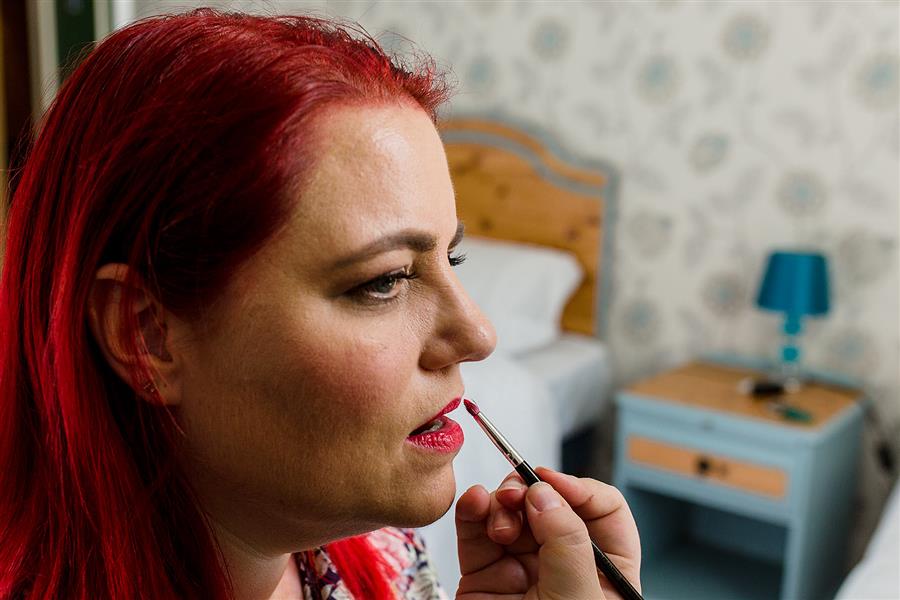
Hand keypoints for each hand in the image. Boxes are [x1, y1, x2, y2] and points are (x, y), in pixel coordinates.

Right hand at [455, 467, 640, 599]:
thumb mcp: (577, 596)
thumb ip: (565, 542)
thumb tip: (544, 493)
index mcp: (605, 574)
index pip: (603, 511)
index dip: (579, 490)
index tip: (551, 482)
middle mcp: (564, 566)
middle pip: (551, 503)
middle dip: (531, 491)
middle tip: (518, 496)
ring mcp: (521, 569)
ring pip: (512, 511)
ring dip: (501, 503)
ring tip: (498, 520)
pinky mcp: (483, 575)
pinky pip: (475, 531)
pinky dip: (472, 510)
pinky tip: (474, 502)